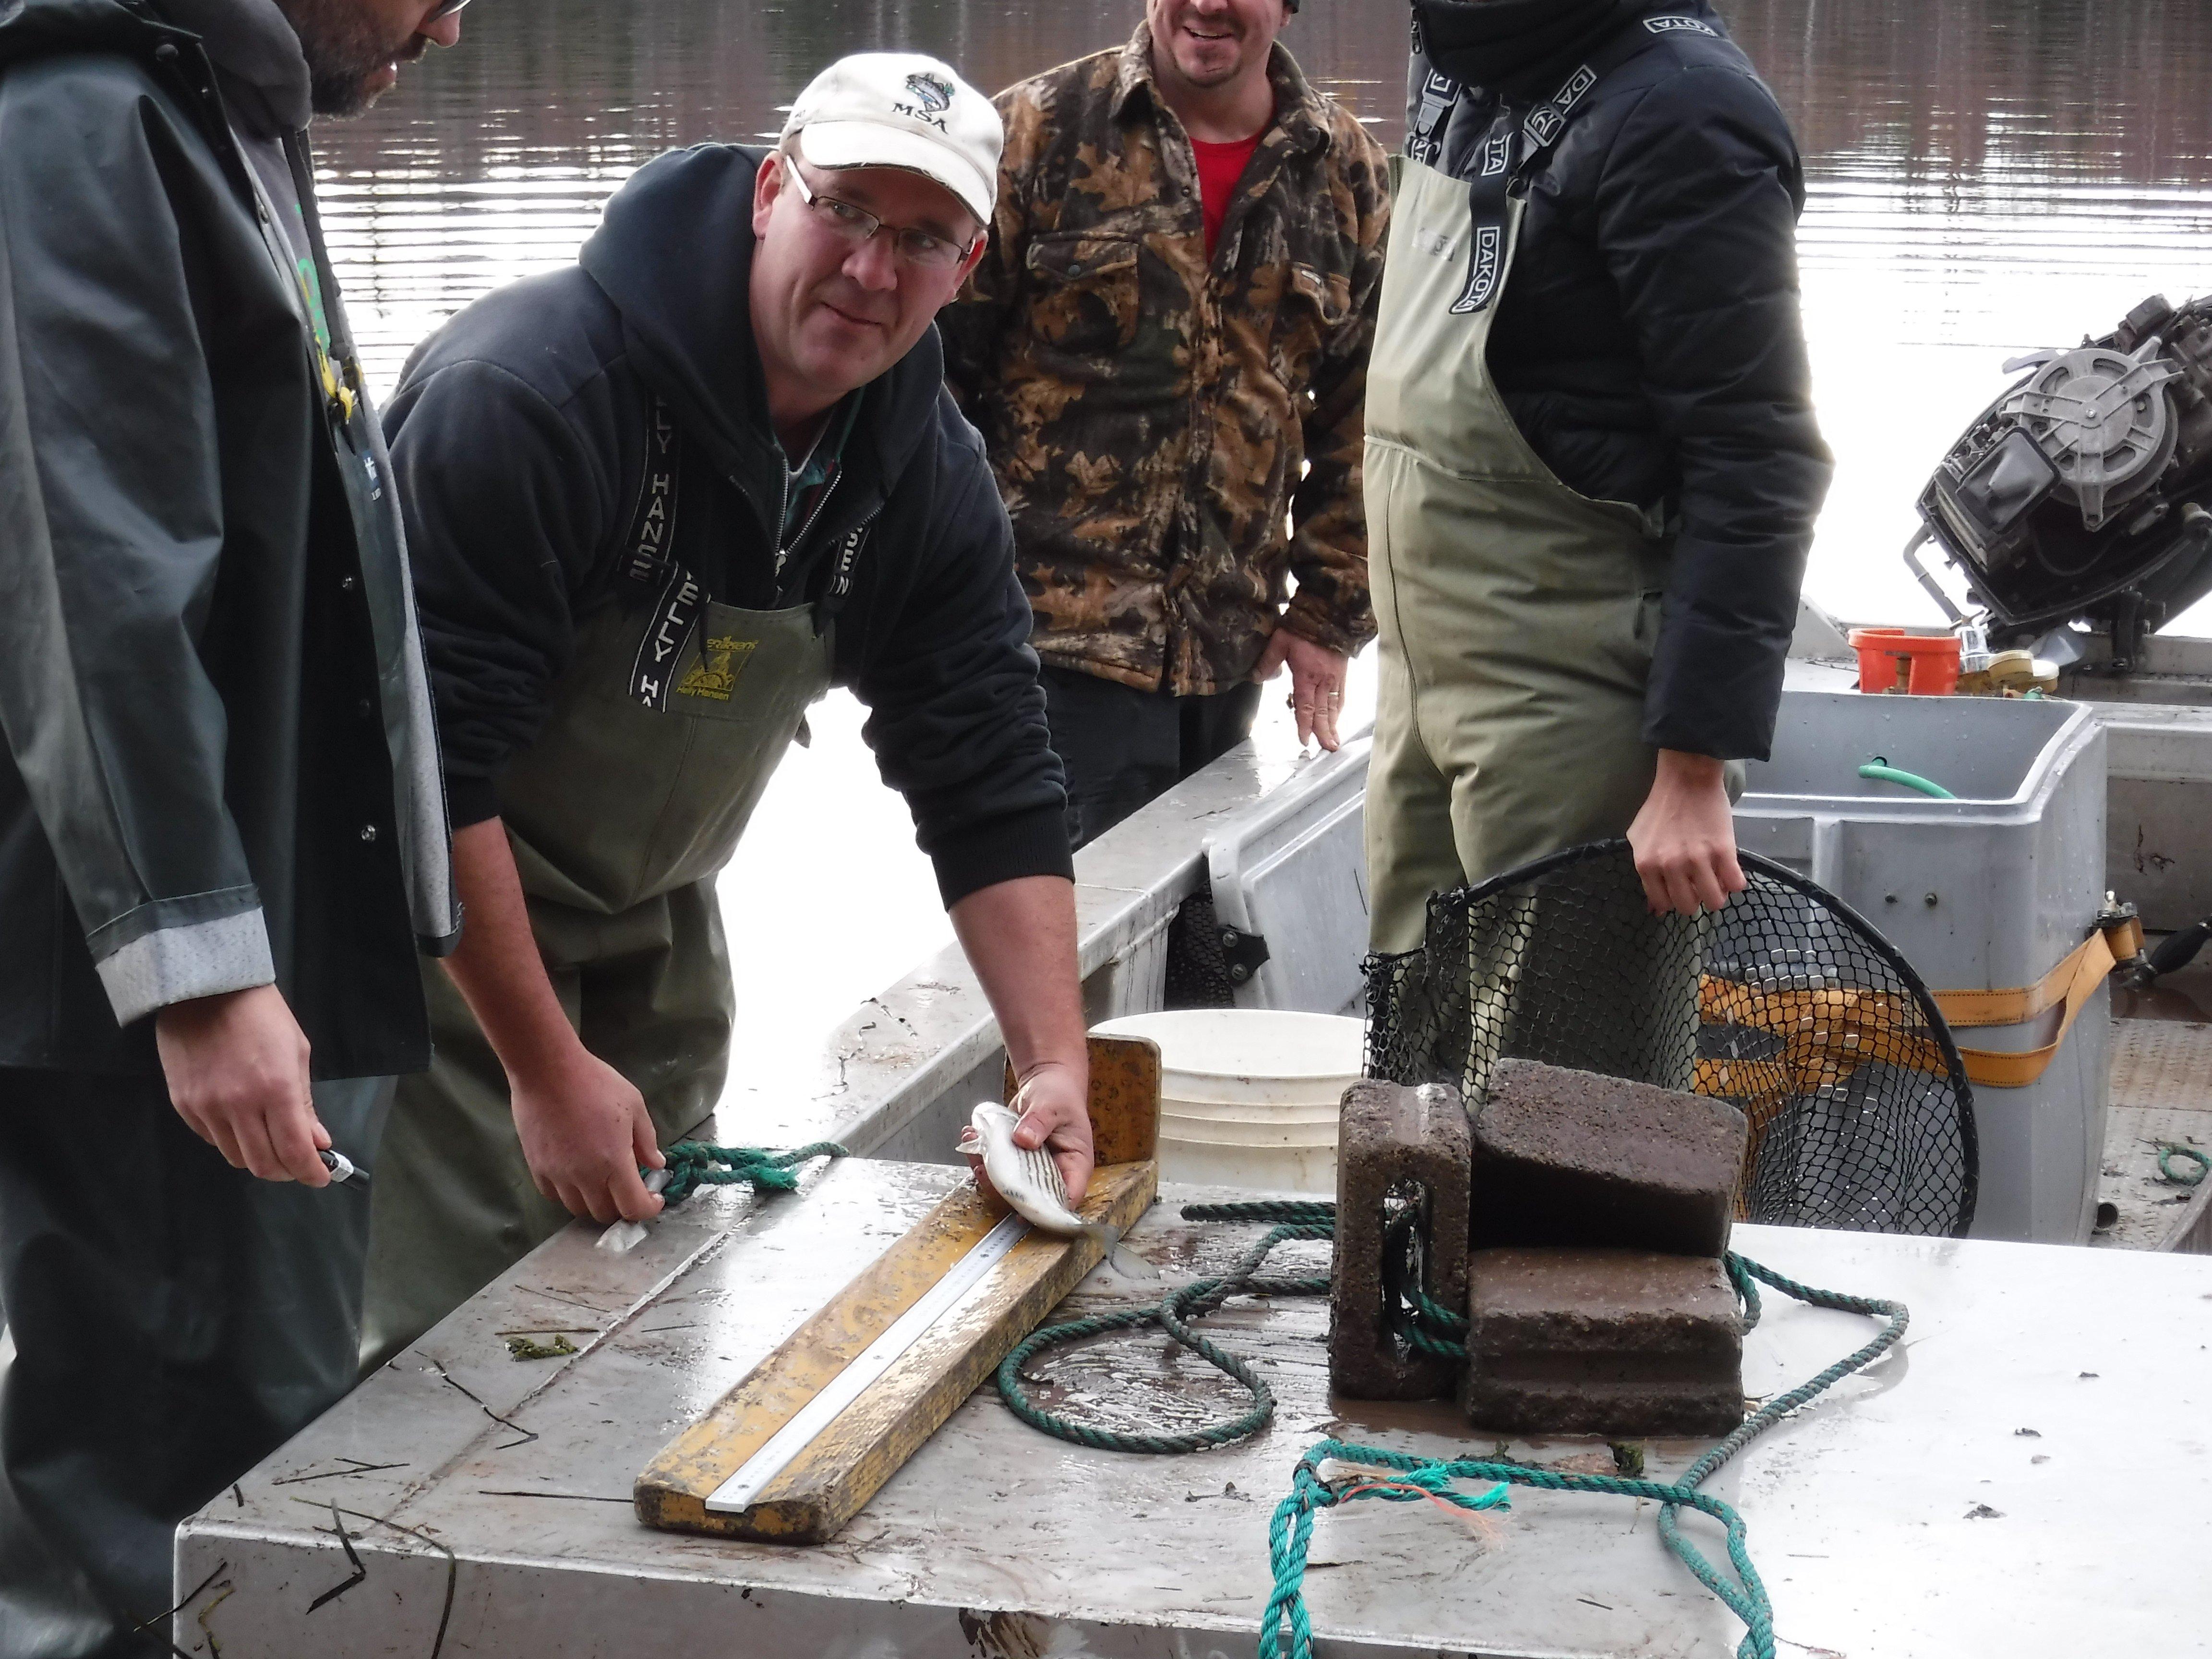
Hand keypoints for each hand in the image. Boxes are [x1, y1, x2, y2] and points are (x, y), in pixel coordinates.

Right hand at [155, 984, 329, 1183]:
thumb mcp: (297, 1053)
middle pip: (263, 1164)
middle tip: (298, 1164)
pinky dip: (232, 1140)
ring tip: (271, 1142)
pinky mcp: (182, 1104)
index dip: (310, 1172)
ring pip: (235, 1157)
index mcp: (275, 1089)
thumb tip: (317, 1142)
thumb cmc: (261, 1015)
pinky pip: (211, 1139)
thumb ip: (305, 1104)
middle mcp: (238, 1105)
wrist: (204, 988)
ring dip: (259, 1158)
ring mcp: (206, 1107)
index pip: (293, 1151)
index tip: (321, 1177)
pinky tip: (242, 1123)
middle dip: (287, 1171)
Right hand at [509, 1047, 665, 1223]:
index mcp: (614, 1162)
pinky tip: (575, 1173)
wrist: (548, 1070)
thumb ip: (646, 1140)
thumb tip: (656, 1164)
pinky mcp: (536, 1167)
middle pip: (605, 1213)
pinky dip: (568, 1192)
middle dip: (621, 1205)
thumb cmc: (596, 1083)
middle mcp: (585, 1177)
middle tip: (628, 1185)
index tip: (654, 1198)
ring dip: (594, 1200)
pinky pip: (553, 1194)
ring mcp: (557, 1175)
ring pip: (578, 1208)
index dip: (648, 1209)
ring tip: (601, 1179)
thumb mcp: (634, 1105)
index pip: (633, 1207)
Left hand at [968, 1059, 1095, 1208]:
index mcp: (1075, 1164)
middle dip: (1004, 1189)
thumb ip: (1040, 1121)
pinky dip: (981, 1156)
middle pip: (1032, 1198)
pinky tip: (972, 1135)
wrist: (1047, 1082)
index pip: (1067, 1197)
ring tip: (973, 1142)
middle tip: (983, 1168)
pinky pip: (997, 1170)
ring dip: (986, 1172)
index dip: (1046, 1208)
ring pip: (1009, 1187)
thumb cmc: (1059, 1094)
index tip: (1021, 1207)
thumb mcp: (1051, 1104)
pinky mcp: (1014, 1164)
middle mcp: (1055, 1173)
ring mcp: (1032, 1171)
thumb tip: (1024, 1140)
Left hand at [1251, 630, 1348, 751]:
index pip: (1305, 707)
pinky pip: (1341, 695)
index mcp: (1306, 676)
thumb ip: (1268, 662)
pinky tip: (1337, 717)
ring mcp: (1334, 678)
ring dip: (1333, 725)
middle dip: (1324, 732)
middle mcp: (1322, 681)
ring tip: (1334, 740)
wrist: (1330, 614)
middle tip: (1327, 749)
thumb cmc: (1304, 627)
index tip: (1304, 740)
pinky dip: (1339, 709)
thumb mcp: (1280, 642)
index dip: (1305, 725)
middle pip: (1323, 712)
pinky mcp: (1342, 673)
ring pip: (1334, 707)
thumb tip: (1255, 678)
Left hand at [1627, 749, 1746, 915]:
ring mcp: (1698, 860)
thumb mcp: (1639, 839)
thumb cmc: (1660, 807)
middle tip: (1700, 885)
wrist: (1686, 778)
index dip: (1674, 900)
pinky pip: (1736, 884)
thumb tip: (1655, 909)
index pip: (1663, 903)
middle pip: (1688, 906)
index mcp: (1647, 865)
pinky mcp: (1723, 851)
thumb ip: (1646, 872)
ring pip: (1714, 901)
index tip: (1682, 890)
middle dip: (1696, 899)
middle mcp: (1670, 866)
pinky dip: (1735, 883)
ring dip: (1718, 894)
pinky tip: (1730, 871)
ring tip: (1717, 881)